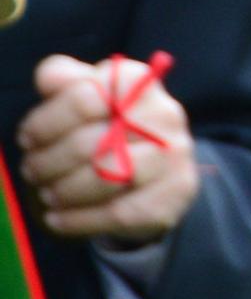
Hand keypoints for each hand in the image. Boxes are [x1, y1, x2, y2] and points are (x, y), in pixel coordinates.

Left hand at [16, 55, 198, 243]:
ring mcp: (174, 156)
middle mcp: (165, 115)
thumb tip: (49, 79)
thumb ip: (66, 80)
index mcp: (141, 84)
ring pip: (104, 178)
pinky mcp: (174, 194)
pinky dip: (78, 219)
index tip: (28, 139)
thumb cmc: (113, 126)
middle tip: (31, 171)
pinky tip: (58, 218)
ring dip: (63, 191)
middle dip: (48, 162)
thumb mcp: (91, 96)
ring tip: (47, 194)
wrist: (159, 169)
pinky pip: (117, 212)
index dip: (46, 122)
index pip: (84, 97)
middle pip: (88, 142)